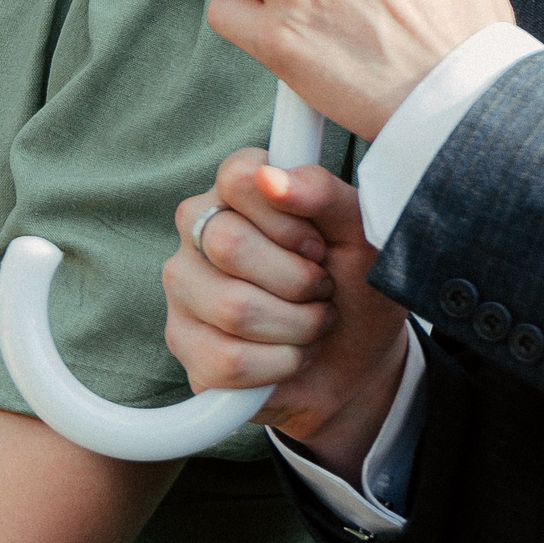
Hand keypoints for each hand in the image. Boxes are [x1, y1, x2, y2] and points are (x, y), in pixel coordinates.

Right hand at [164, 150, 409, 475]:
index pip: (238, 178)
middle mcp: (197, 231)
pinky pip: (229, 360)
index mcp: (237, 191)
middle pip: (229, 244)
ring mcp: (183, 286)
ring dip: (297, 328)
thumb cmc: (355, 289)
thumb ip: (324, 194)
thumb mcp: (361, 237)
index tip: (318, 246)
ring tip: (310, 326)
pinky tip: (288, 355)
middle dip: (299, 282)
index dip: (290, 220)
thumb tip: (272, 178)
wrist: (357, 364)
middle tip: (320, 290)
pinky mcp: (182, 343)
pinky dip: (281, 364)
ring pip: (233, 308)